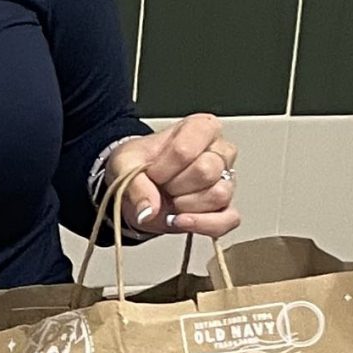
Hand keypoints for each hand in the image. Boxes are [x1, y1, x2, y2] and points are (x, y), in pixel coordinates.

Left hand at [108, 113, 241, 240]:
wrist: (139, 186)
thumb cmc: (139, 165)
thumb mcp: (124, 164)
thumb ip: (135, 184)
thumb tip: (149, 210)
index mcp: (200, 128)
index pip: (187, 149)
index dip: (165, 167)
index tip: (152, 171)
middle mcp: (220, 151)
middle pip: (206, 171)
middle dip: (175, 185)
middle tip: (161, 184)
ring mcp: (228, 180)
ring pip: (218, 195)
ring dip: (186, 204)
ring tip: (171, 198)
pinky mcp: (228, 208)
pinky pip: (228, 220)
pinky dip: (202, 224)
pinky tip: (180, 220)